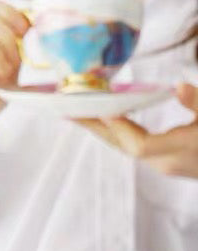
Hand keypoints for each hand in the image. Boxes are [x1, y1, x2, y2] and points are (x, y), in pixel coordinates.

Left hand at [78, 83, 197, 177]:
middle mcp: (165, 162)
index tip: (104, 110)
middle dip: (95, 127)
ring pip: (125, 147)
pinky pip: (132, 146)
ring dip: (102, 129)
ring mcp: (164, 165)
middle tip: (68, 111)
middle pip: (123, 146)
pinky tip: (105, 120)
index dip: (122, 128)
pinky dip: (118, 131)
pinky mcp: (165, 162)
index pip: (140, 145)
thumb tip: (179, 86)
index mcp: (181, 151)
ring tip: (78, 113)